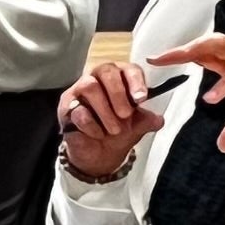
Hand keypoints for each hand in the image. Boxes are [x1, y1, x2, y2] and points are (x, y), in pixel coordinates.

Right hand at [58, 45, 201, 182]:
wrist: (99, 155)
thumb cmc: (118, 132)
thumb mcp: (137, 128)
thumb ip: (146, 121)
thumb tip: (158, 120)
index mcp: (119, 78)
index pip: (127, 68)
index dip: (135, 81)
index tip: (141, 99)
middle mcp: (98, 79)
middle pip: (106, 70)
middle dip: (118, 93)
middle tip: (126, 115)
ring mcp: (79, 91)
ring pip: (90, 86)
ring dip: (105, 110)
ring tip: (114, 129)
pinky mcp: (66, 107)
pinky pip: (77, 110)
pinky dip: (92, 125)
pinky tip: (98, 134)